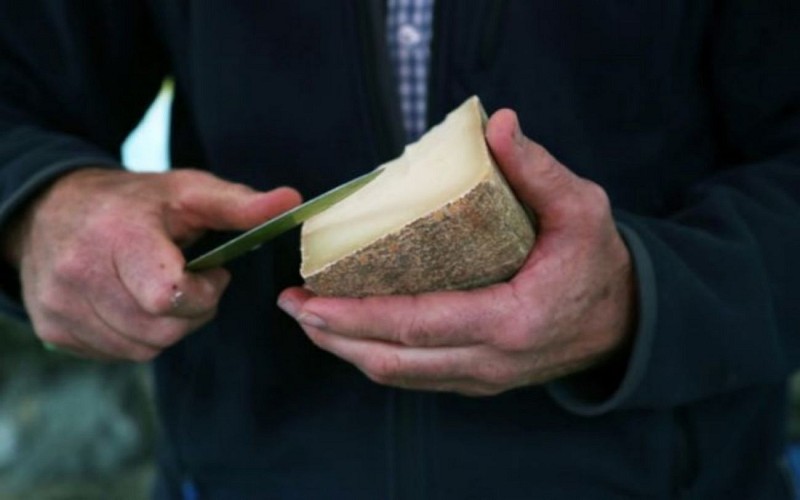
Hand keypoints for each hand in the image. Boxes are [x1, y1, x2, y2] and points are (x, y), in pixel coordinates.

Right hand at [5, 168, 299, 360]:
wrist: (50, 210)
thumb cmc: (135, 202)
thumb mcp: (188, 192)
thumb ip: (239, 205)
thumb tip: (292, 202)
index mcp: (118, 235)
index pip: (168, 296)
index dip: (202, 293)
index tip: (210, 274)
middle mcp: (79, 273)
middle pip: (161, 329)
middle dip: (191, 312)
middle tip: (190, 283)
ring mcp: (61, 305)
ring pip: (141, 348)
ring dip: (166, 327)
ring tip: (161, 290)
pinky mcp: (52, 328)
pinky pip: (116, 354)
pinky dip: (136, 337)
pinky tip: (133, 304)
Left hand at [278, 109, 635, 395]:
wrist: (624, 322)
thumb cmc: (600, 263)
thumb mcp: (582, 210)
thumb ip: (539, 170)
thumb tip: (498, 125)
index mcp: (512, 321)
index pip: (418, 325)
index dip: (357, 316)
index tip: (310, 299)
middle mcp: (490, 361)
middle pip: (395, 359)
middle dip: (335, 335)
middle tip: (292, 305)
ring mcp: (483, 377)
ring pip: (400, 375)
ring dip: (348, 349)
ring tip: (310, 318)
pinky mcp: (479, 379)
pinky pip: (417, 375)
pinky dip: (377, 355)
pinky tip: (352, 332)